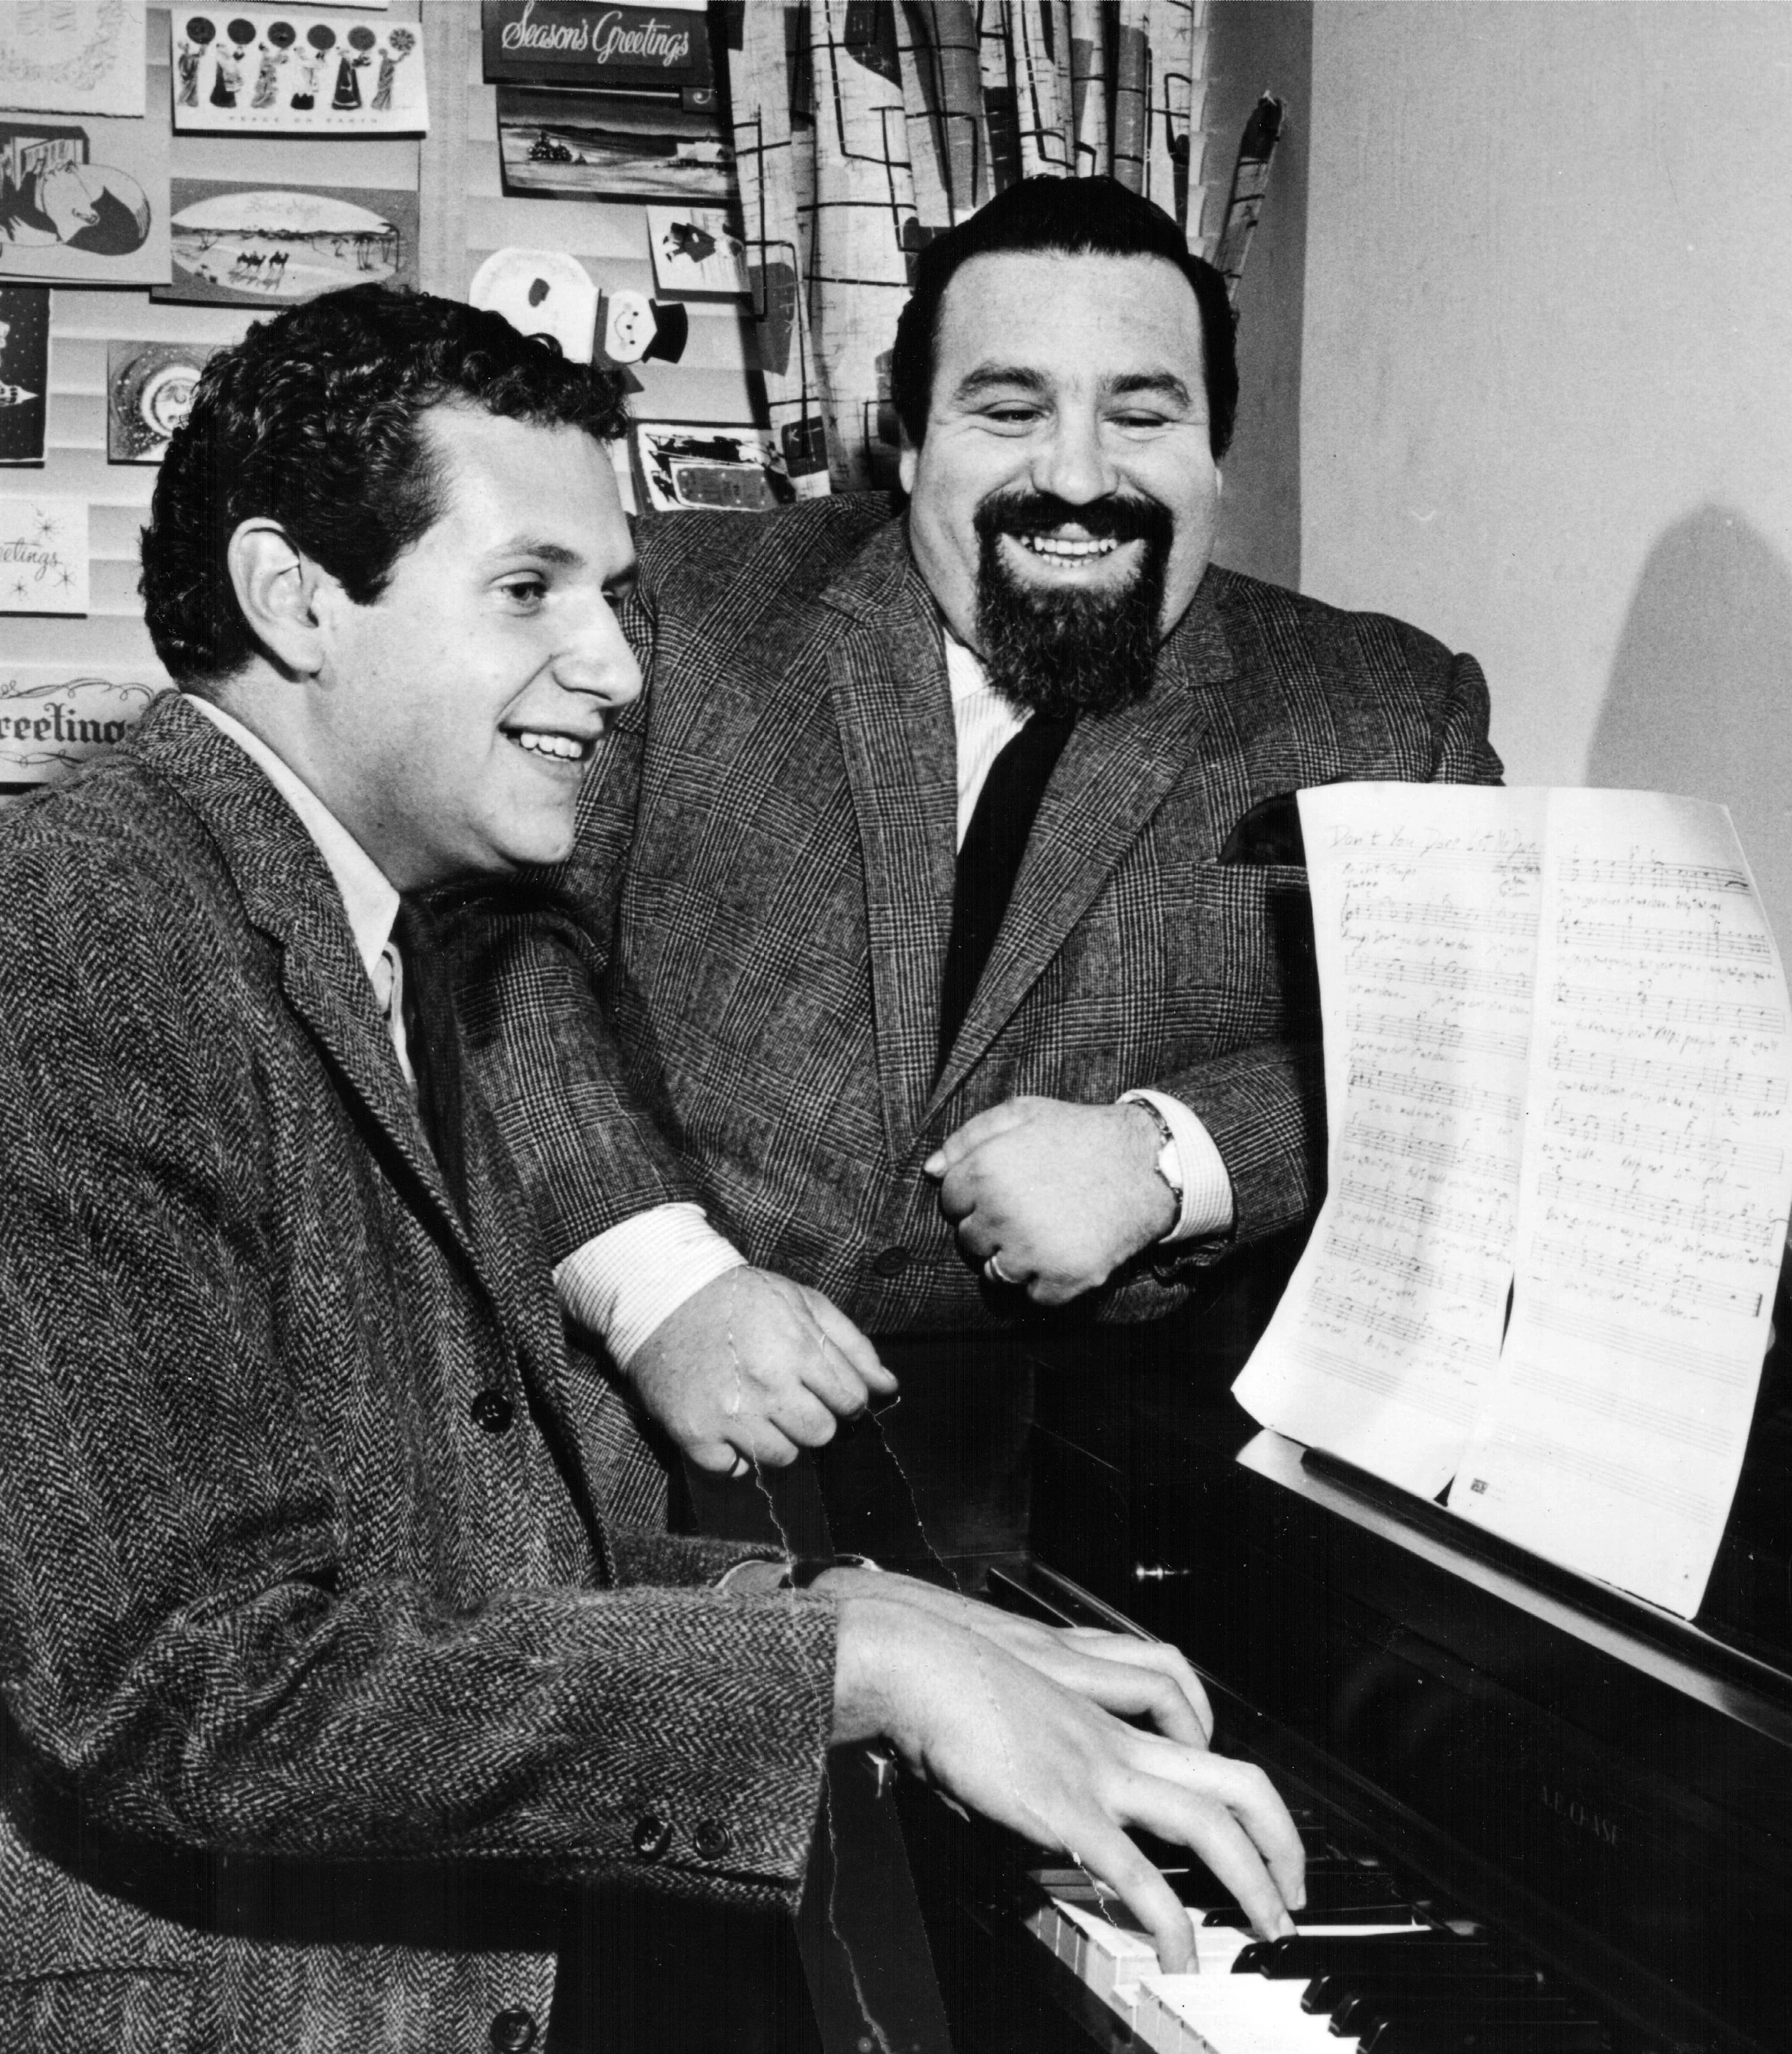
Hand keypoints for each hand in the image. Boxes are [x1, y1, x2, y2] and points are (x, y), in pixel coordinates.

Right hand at [628, 1268, 896, 1473]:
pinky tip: (729, 1427)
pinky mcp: (694, 1434)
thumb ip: (851, 1344)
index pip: (851, 1401)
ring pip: (783, 1459)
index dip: (844, 1397)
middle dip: (814, 1419)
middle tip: (790, 1398)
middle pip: (820, 1434)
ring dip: (777, 1440)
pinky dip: (734, 1457)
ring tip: (759, 1410)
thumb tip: (888, 1386)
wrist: (663, 1296)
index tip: (825, 1388)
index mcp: (798, 1348)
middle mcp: (767, 1385)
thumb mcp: (803, 1302)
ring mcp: (729, 1413)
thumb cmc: (741, 1298)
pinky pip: (733, 1471)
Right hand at [833, 1594, 1302, 1968]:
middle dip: (1282, 1839)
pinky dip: (1170, 1919)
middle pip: (1237, 1779)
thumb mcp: (1009, 1704)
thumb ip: (1038, 1742)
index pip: (1201, 1742)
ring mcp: (1096, 1772)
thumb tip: (1043, 1793)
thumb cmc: (947, 1676)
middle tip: (1292, 1889)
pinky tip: (1178, 1953)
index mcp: (1103, 1715)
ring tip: (1268, 1924)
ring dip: (1254, 1879)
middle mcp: (1116, 1742)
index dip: (1237, 1786)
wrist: (913, 1656)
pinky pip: (1137, 1872)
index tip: (1253, 1830)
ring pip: (1210, 1822)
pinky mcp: (1064, 1807)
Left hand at [924, 1097, 1173, 1304]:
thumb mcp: (1022, 1113)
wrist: (1148, 1163)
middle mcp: (1002, 1213)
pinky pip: (1034, 1297)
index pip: (949, 1203)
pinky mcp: (1063, 1278)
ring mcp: (1032, 1250)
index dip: (976, 1195)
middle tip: (1034, 1206)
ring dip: (1015, 1258)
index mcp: (985, 1171)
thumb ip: (969, 1137)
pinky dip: (1048, 1283)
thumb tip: (931, 1170)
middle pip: (969, 1240)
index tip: (1009, 1187)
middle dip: (993, 1227)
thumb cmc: (1079, 1135)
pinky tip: (1066, 1252)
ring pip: (995, 1272)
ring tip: (1048, 1230)